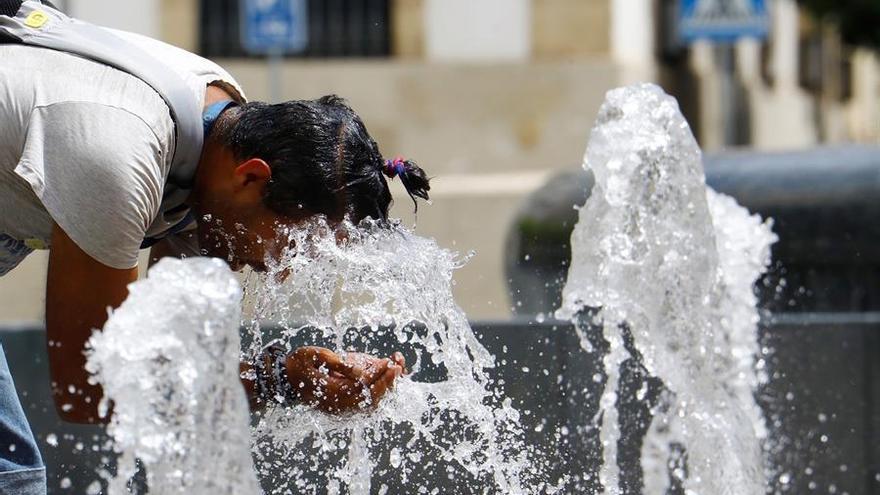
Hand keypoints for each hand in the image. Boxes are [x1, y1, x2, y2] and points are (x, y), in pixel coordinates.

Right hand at [286, 347, 404, 413]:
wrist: (285, 379)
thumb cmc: (299, 363)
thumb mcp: (315, 355)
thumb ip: (338, 364)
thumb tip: (361, 373)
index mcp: (331, 393)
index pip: (361, 387)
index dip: (376, 374)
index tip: (388, 362)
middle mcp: (338, 405)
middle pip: (370, 400)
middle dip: (387, 383)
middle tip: (398, 367)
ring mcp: (341, 408)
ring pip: (371, 405)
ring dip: (387, 389)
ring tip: (397, 370)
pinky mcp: (344, 406)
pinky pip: (367, 404)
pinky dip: (381, 393)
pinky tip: (388, 377)